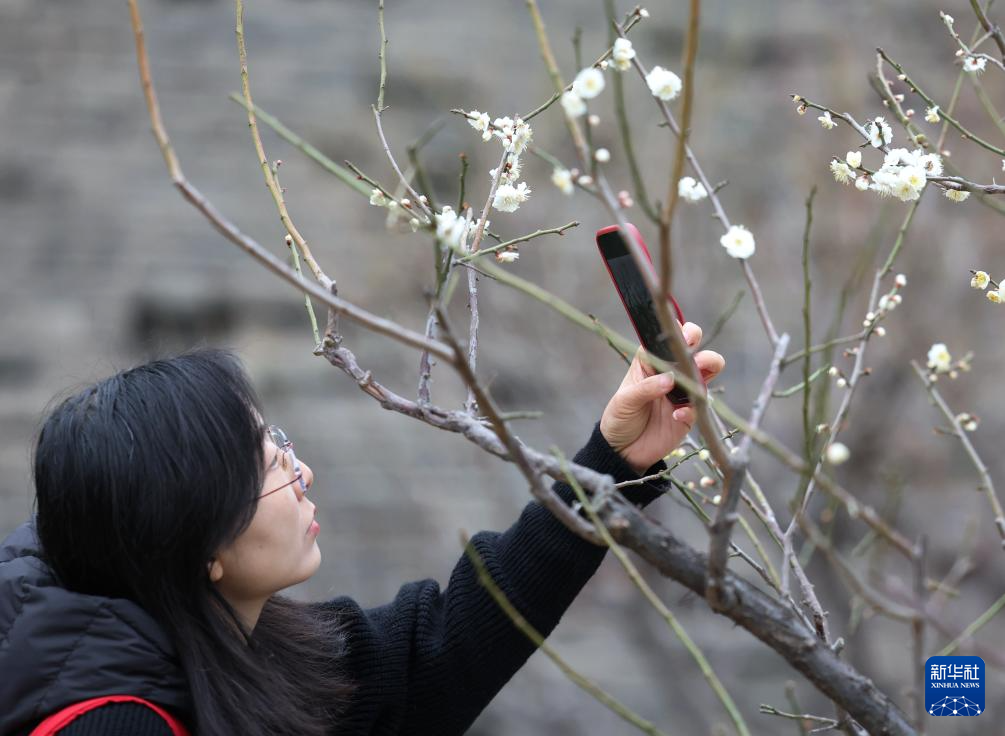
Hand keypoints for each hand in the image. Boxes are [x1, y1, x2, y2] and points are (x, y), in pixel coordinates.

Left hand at [600, 322, 724, 473]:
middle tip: (696, 357)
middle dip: (701, 350)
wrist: (623, 450)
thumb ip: (646, 388)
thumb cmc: (620, 418)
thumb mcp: (625, 401)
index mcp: (651, 363)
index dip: (679, 335)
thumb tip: (669, 379)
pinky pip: (699, 407)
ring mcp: (681, 394)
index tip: (685, 336)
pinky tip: (677, 415)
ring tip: (698, 374)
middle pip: (694, 353)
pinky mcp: (688, 415)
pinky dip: (691, 409)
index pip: (668, 343)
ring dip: (707, 370)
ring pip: (705, 375)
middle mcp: (670, 374)